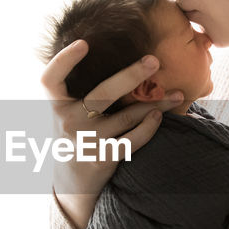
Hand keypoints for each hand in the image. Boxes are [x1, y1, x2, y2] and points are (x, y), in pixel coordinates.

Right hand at [41, 40, 184, 228]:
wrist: (71, 185)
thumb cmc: (74, 136)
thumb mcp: (64, 113)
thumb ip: (75, 90)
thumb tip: (106, 51)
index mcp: (55, 106)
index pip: (51, 79)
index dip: (64, 60)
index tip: (83, 43)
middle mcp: (68, 123)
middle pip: (103, 94)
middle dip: (132, 75)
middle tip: (154, 60)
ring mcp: (86, 142)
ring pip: (127, 116)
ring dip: (156, 104)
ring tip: (177, 94)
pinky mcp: (103, 159)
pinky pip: (132, 140)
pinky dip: (149, 128)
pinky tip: (160, 116)